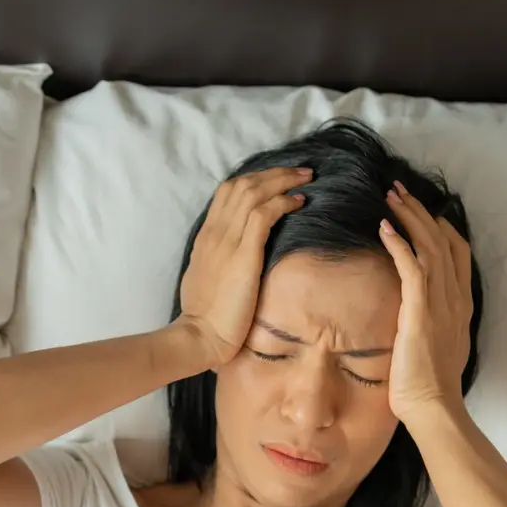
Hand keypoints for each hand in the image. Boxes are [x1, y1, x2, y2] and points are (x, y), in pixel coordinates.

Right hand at [178, 167, 311, 368]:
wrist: (200, 335)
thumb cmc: (206, 317)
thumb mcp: (209, 279)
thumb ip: (222, 261)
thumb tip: (239, 256)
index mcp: (206, 237)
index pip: (227, 193)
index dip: (255, 180)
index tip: (277, 181)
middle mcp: (215, 232)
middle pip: (242, 184)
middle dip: (274, 173)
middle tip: (300, 171)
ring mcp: (227, 241)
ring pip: (254, 192)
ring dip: (283, 180)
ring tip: (306, 179)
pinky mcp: (243, 254)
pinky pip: (263, 214)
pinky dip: (283, 202)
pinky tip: (300, 202)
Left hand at [380, 180, 473, 425]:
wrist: (433, 406)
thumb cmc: (429, 386)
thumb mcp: (437, 347)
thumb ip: (432, 324)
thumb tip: (416, 315)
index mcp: (460, 305)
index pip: (457, 252)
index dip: (441, 226)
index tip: (422, 211)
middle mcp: (455, 298)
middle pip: (443, 239)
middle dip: (421, 211)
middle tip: (398, 191)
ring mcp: (440, 303)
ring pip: (428, 245)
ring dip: (409, 217)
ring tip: (390, 197)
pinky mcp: (420, 311)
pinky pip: (412, 267)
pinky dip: (399, 244)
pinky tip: (384, 228)